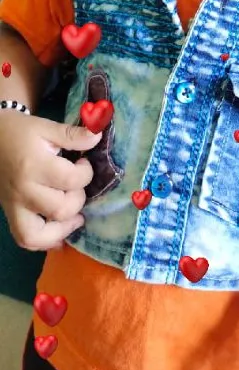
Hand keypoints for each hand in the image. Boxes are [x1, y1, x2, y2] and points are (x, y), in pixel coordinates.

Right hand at [0, 109, 100, 250]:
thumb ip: (72, 134)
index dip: (86, 173)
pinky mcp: (10, 214)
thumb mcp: (45, 127)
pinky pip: (25, 239)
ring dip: (65, 227)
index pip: (70, 180)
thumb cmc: (18, 131)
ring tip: (76, 215)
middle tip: (76, 185)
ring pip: (41, 234)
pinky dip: (44, 242)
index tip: (83, 163)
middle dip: (78, 198)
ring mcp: (15, 205)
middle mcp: (24, 190)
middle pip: (60, 209)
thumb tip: (97, 136)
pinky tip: (60, 233)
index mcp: (34, 165)